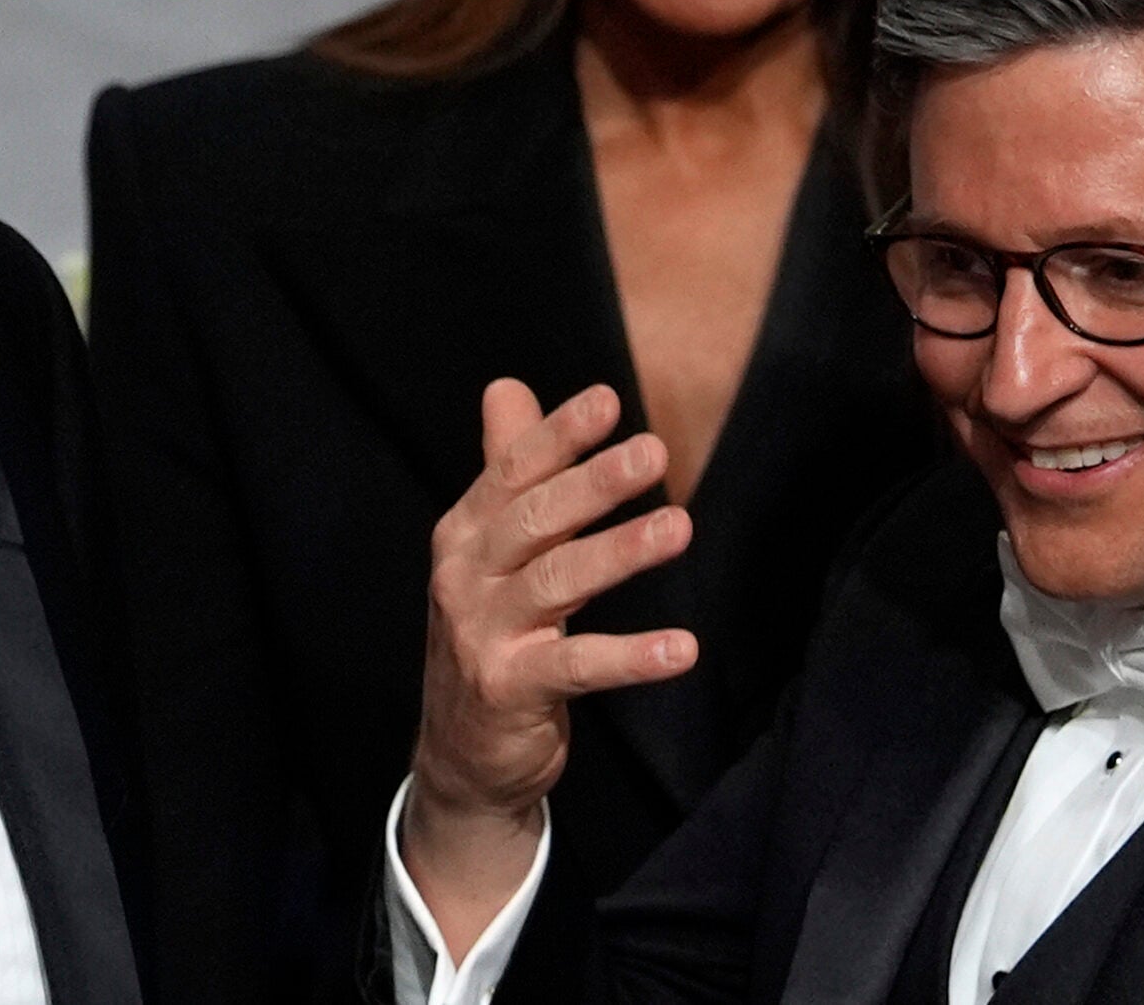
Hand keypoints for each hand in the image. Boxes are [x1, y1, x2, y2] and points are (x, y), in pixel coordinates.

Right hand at [399, 378, 696, 955]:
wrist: (461, 756)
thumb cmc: (491, 635)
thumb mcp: (491, 552)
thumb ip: (505, 469)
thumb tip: (506, 385)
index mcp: (463, 534)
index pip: (512, 471)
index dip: (559, 434)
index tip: (610, 400)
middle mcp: (464, 576)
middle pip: (533, 519)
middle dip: (594, 483)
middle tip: (653, 452)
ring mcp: (481, 634)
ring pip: (556, 582)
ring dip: (620, 552)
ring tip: (679, 527)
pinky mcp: (508, 690)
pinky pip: (577, 666)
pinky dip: (631, 657)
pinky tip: (682, 648)